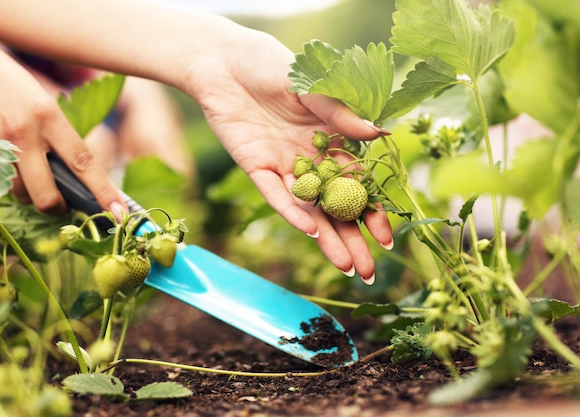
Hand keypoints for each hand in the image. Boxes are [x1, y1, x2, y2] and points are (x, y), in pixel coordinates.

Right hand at [0, 31, 126, 217]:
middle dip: (56, 207)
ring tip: (22, 170)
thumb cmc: (8, 84)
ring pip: (18, 194)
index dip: (103, 191)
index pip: (83, 162)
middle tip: (59, 204)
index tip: (118, 213)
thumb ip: (57, 138)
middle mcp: (22, 133)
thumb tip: (75, 179)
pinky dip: (1, 182)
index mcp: (48, 116)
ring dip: (25, 193)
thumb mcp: (42, 103)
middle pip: (46, 195)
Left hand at [187, 30, 392, 281]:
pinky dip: (292, 212)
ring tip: (345, 268)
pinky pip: (275, 195)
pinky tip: (311, 233)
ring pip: (308, 209)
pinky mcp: (255, 167)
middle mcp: (309, 160)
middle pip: (334, 207)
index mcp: (330, 141)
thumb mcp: (313, 88)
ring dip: (326, 238)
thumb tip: (381, 135)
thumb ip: (341, 114)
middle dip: (352, 238)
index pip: (357, 184)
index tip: (387, 237)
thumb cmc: (273, 65)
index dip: (371, 211)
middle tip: (368, 272)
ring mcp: (283, 166)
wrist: (225, 60)